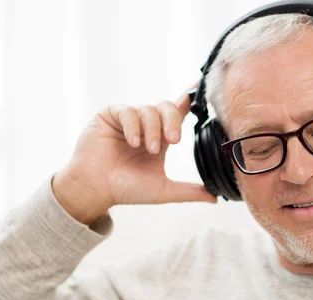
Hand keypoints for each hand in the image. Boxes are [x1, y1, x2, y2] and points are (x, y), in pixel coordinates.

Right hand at [52, 88, 216, 224]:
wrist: (97, 190)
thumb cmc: (126, 189)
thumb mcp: (163, 190)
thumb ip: (189, 191)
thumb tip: (215, 200)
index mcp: (162, 137)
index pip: (179, 112)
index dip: (190, 99)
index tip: (200, 86)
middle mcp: (146, 124)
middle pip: (167, 107)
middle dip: (173, 122)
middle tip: (173, 140)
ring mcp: (128, 119)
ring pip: (149, 109)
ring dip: (152, 129)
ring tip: (149, 149)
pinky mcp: (109, 115)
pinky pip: (127, 111)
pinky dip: (133, 125)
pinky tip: (133, 142)